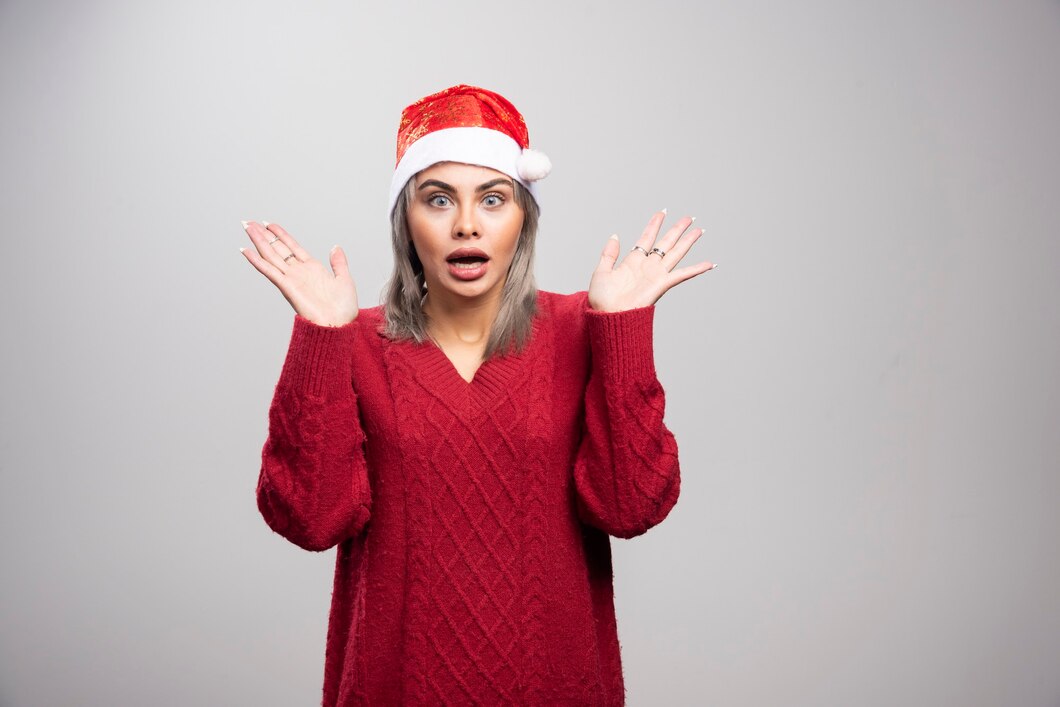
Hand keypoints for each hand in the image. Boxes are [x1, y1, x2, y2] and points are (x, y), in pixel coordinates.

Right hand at [240, 221, 358, 326]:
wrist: (340, 325)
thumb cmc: (343, 309)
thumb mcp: (344, 279)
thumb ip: (338, 263)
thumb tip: (336, 247)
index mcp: (312, 268)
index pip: (292, 246)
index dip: (280, 234)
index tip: (268, 224)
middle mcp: (298, 272)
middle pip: (277, 248)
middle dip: (263, 235)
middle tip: (248, 222)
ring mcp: (291, 279)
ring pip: (271, 255)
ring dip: (258, 241)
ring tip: (246, 227)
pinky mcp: (287, 287)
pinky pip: (270, 271)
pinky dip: (257, 261)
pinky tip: (246, 251)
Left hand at [588, 210, 714, 312]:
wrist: (608, 316)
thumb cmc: (601, 300)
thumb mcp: (601, 271)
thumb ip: (609, 254)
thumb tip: (615, 236)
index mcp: (633, 262)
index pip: (647, 238)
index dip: (655, 225)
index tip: (662, 213)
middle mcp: (647, 266)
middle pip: (666, 243)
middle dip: (677, 230)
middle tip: (688, 218)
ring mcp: (656, 274)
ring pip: (676, 253)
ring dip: (688, 241)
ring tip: (699, 230)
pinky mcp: (662, 284)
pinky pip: (682, 274)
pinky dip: (697, 269)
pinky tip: (709, 264)